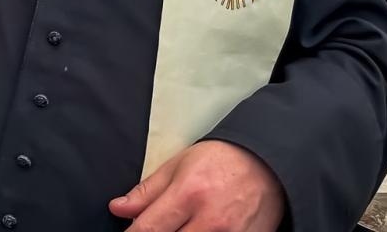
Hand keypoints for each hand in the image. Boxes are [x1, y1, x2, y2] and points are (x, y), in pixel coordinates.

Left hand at [110, 140, 284, 231]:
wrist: (268, 165)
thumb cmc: (221, 161)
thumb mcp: (178, 165)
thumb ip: (147, 191)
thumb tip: (118, 209)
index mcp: (188, 193)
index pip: (149, 229)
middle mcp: (210, 220)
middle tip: (155, 228)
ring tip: (180, 227)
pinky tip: (195, 231)